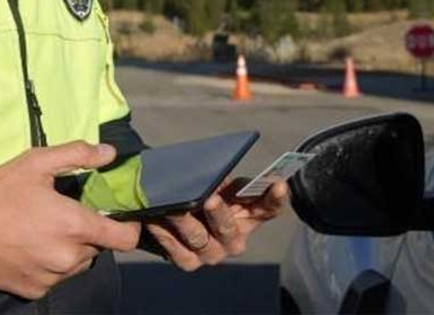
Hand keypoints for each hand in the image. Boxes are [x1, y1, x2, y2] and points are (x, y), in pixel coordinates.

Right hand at [0, 141, 141, 299]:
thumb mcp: (35, 163)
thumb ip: (77, 155)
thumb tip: (110, 153)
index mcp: (75, 226)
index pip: (125, 238)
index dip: (127, 227)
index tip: (117, 217)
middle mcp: (68, 257)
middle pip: (98, 248)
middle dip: (88, 233)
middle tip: (65, 216)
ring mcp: (52, 278)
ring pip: (77, 264)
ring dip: (70, 251)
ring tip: (45, 232)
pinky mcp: (35, 291)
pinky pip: (55, 278)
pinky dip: (50, 266)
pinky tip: (31, 249)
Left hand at [145, 177, 288, 271]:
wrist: (172, 205)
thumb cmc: (201, 188)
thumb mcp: (216, 180)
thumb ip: (222, 178)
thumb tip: (218, 173)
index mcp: (250, 215)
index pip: (270, 208)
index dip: (276, 197)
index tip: (278, 183)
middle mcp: (235, 239)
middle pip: (230, 229)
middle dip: (219, 214)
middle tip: (209, 198)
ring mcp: (213, 253)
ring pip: (201, 242)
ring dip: (186, 223)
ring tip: (173, 207)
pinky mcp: (189, 262)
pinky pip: (179, 253)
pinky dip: (166, 236)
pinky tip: (155, 220)